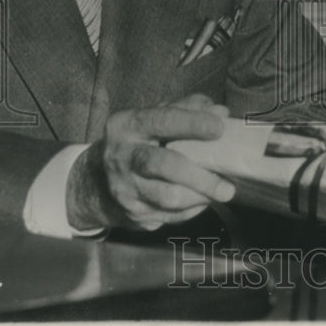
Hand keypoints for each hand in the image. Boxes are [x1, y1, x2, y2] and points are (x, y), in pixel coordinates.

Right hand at [68, 94, 236, 231]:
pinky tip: (205, 199)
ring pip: (167, 197)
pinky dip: (193, 209)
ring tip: (223, 192)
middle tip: (227, 184)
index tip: (219, 128)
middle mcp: (120, 157)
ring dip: (200, 196)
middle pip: (163, 165)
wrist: (98, 180)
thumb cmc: (139, 141)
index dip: (192, 123)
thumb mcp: (154, 117)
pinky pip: (170, 215)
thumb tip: (220, 112)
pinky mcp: (133, 214)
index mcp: (126, 125)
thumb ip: (187, 109)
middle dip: (199, 175)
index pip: (162, 120)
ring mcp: (124, 189)